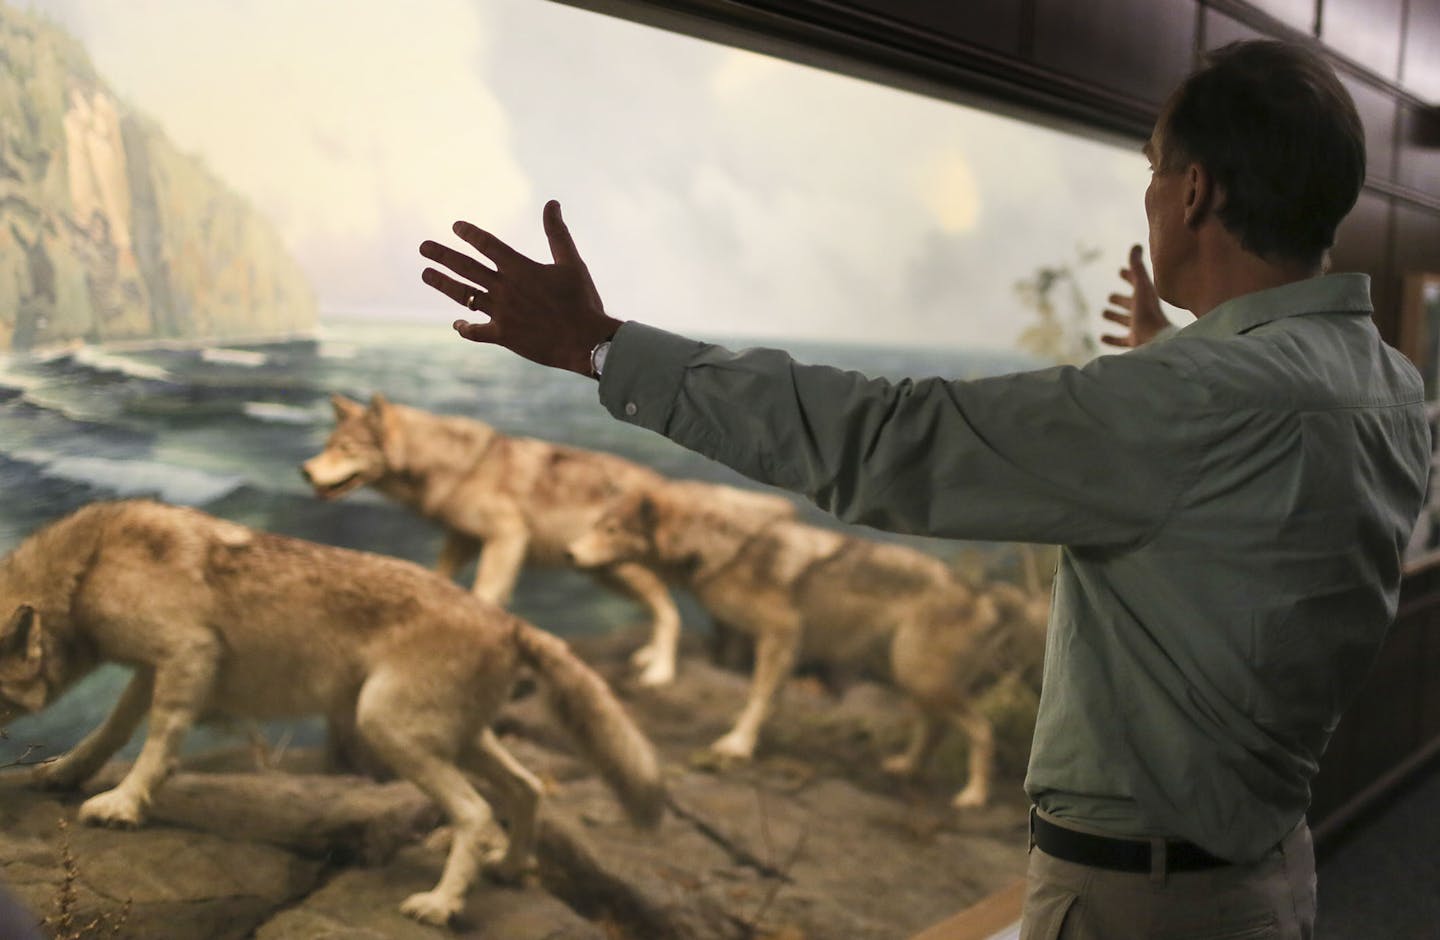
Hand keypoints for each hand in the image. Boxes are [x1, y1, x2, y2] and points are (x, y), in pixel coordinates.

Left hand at [419, 200, 623, 375]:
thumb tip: (552, 203)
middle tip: (423, 248)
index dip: (469, 234)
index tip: (456, 227)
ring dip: (443, 284)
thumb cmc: (582, 300)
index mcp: (520, 268)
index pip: (487, 245)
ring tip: (426, 275)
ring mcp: (501, 313)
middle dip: (442, 255)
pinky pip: (477, 331)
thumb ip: (557, 233)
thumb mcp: (572, 262)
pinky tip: (457, 324)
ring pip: (464, 295)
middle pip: (466, 268)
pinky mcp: (504, 335)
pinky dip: (465, 328)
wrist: (585, 341)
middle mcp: (505, 288)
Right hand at [1101, 244, 1169, 348]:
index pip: (1137, 283)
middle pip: (1130, 303)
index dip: (1129, 276)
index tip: (1120, 271)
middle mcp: (1143, 311)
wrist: (1157, 339)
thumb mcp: (1141, 286)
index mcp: (1145, 297)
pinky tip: (1102, 337)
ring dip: (1115, 316)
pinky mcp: (1134, 341)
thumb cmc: (1148, 312)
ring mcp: (1139, 327)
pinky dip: (1111, 338)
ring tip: (1104, 312)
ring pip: (1125, 320)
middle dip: (1121, 299)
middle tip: (1111, 297)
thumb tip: (1135, 245)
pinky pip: (1121, 340)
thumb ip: (1137, 266)